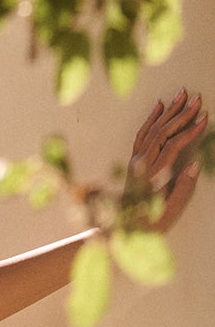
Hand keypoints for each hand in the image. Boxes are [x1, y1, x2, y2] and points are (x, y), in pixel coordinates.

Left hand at [126, 88, 206, 233]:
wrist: (121, 232)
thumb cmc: (149, 224)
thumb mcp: (169, 211)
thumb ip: (182, 188)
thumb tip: (195, 165)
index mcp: (151, 176)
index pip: (172, 146)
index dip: (189, 131)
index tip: (204, 118)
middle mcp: (141, 164)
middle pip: (162, 132)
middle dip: (181, 113)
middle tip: (197, 98)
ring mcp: (135, 161)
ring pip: (152, 129)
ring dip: (168, 111)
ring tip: (182, 94)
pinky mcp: (134, 161)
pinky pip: (142, 134)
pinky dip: (151, 118)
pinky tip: (159, 105)